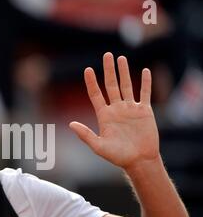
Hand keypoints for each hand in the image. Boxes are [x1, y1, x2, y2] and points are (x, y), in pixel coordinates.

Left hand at [69, 52, 159, 170]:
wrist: (139, 161)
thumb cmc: (118, 156)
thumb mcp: (99, 146)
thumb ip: (85, 135)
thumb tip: (70, 124)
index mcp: (104, 116)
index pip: (96, 94)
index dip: (92, 82)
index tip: (88, 69)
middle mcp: (116, 109)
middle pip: (111, 85)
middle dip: (109, 70)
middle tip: (107, 55)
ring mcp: (130, 109)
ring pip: (127, 86)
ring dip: (124, 72)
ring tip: (121, 58)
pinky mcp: (144, 112)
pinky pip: (144, 94)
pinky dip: (145, 83)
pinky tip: (145, 71)